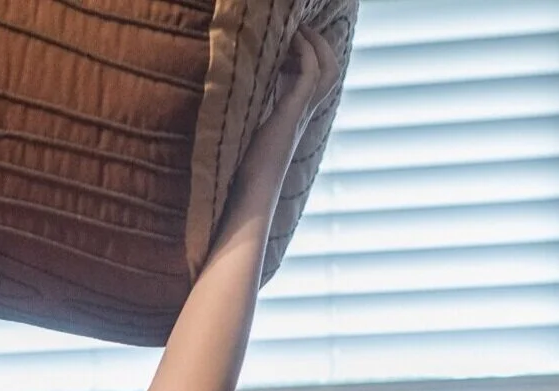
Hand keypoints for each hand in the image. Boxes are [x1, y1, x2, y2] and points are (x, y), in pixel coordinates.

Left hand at [237, 25, 340, 184]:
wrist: (250, 193)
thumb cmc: (243, 174)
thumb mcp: (247, 138)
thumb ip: (250, 122)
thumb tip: (228, 114)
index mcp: (293, 118)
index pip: (313, 81)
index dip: (306, 58)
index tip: (290, 42)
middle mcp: (302, 114)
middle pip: (330, 72)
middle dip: (320, 46)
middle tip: (301, 29)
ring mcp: (300, 112)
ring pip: (327, 69)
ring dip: (315, 44)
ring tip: (297, 30)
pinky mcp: (292, 111)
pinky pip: (309, 71)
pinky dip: (304, 52)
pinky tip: (290, 41)